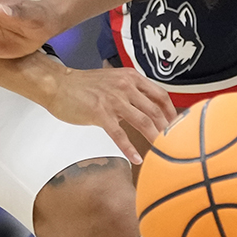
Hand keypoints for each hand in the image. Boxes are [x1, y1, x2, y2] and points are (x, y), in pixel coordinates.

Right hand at [40, 64, 178, 164]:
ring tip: (162, 151)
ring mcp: (114, 100)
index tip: (178, 125)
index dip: (172, 111)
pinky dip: (129, 148)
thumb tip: (145, 112)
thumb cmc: (85, 85)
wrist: (59, 84)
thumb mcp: (114, 81)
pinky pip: (119, 134)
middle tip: (175, 142)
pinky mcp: (100, 113)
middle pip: (156, 110)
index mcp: (132, 78)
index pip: (160, 95)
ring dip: (155, 138)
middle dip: (168, 128)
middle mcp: (126, 86)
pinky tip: (136, 158)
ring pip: (143, 121)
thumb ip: (131, 93)